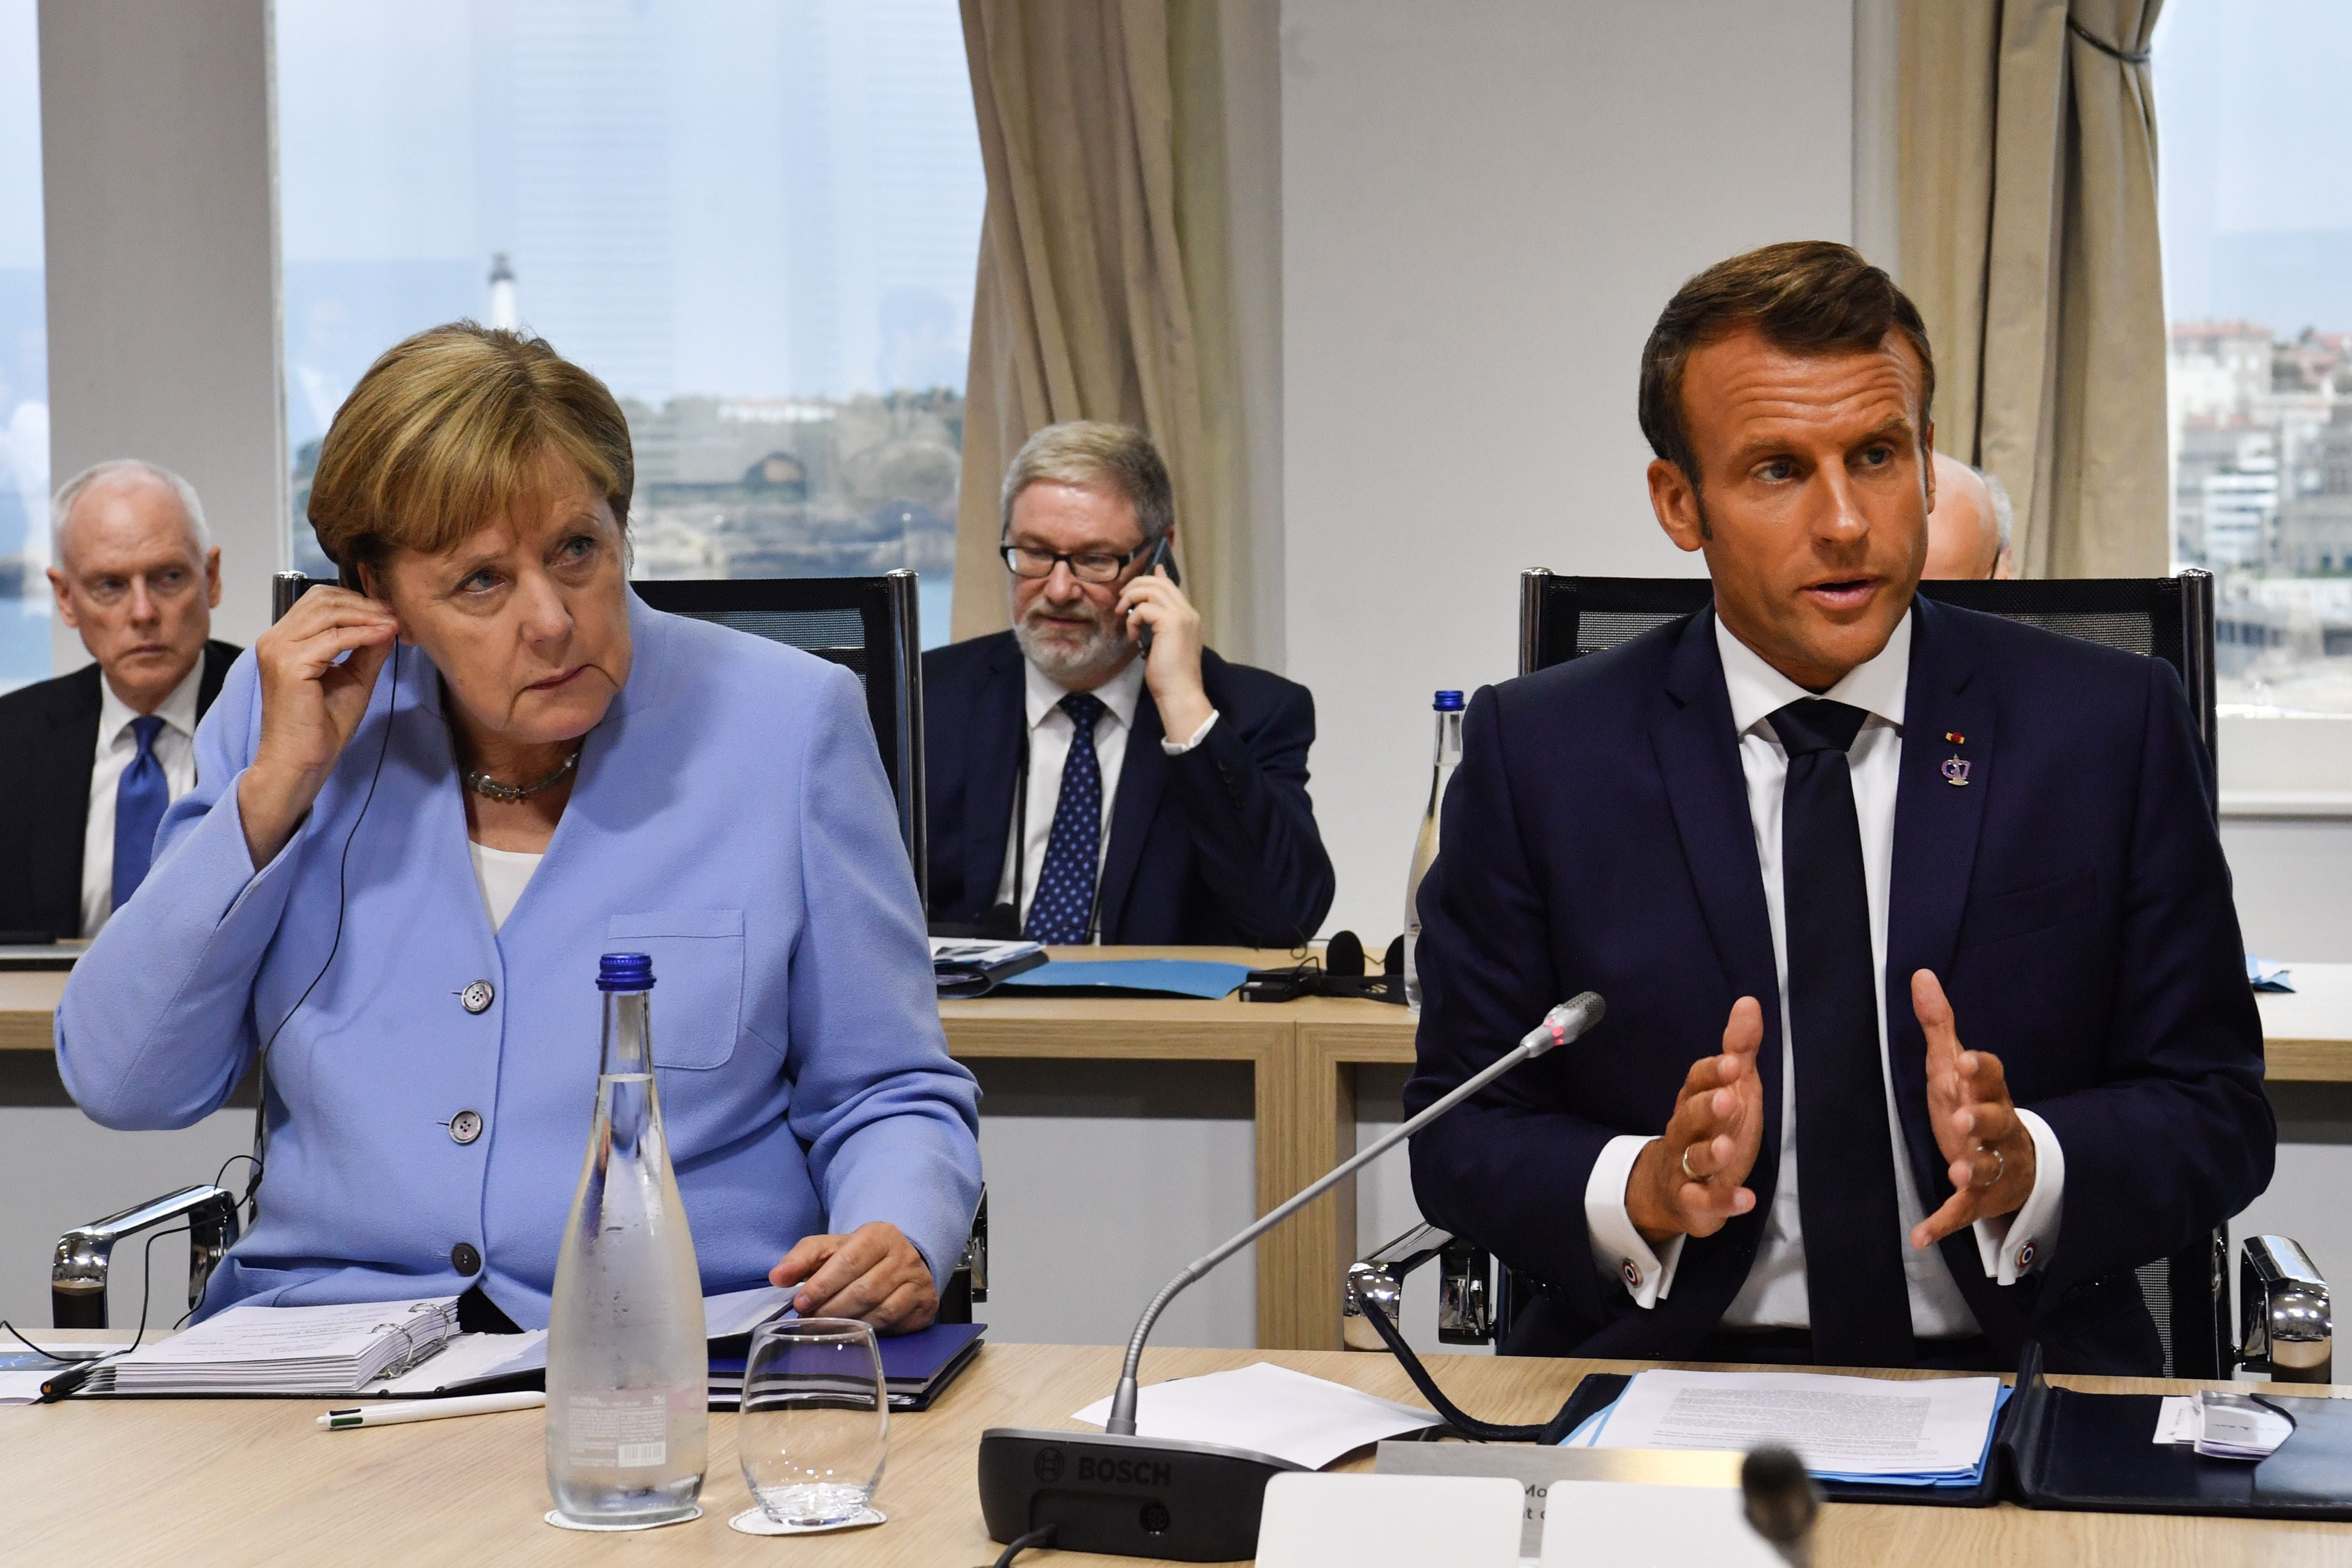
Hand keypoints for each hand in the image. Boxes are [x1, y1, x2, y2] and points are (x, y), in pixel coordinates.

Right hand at [237, 586, 400, 868]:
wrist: (302, 760)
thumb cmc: (323, 724)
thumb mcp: (353, 677)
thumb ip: (367, 648)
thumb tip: (390, 621)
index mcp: (283, 640)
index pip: (319, 600)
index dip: (357, 600)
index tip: (391, 610)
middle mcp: (274, 639)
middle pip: (323, 599)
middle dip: (365, 603)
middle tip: (397, 613)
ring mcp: (278, 650)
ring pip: (329, 613)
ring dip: (367, 615)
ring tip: (396, 623)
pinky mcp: (289, 665)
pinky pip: (334, 638)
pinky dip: (364, 633)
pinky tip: (386, 636)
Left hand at [769, 1221, 938, 1332]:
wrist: (899, 1262)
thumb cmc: (858, 1257)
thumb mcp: (829, 1249)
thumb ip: (802, 1258)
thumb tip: (777, 1276)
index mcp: (879, 1234)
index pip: (849, 1261)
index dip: (822, 1285)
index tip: (800, 1303)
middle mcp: (903, 1255)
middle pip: (864, 1289)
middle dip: (831, 1308)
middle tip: (809, 1320)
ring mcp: (917, 1280)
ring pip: (880, 1310)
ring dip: (848, 1322)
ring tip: (827, 1326)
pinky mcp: (926, 1303)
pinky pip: (895, 1323)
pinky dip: (869, 1330)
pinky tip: (854, 1330)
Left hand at [1116, 564, 1212, 741]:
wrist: (1179, 692)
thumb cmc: (1169, 675)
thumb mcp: (1162, 643)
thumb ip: (1157, 624)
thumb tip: (1142, 609)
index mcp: (1189, 617)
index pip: (1170, 586)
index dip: (1154, 576)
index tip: (1140, 574)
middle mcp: (1188, 612)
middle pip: (1159, 582)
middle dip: (1136, 585)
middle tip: (1122, 599)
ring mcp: (1182, 616)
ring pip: (1151, 589)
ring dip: (1131, 598)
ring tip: (1123, 614)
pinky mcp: (1171, 622)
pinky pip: (1144, 608)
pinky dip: (1133, 618)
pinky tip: (1132, 635)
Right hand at [1625, 997, 1766, 1241]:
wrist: (1672, 1188)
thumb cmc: (1711, 1129)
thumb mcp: (1731, 1087)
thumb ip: (1739, 1048)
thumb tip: (1749, 1002)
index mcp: (1695, 1101)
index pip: (1696, 1082)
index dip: (1712, 1073)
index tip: (1732, 1063)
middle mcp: (1686, 1132)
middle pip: (1688, 1117)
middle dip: (1706, 1107)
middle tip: (1727, 1099)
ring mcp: (1686, 1168)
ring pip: (1692, 1159)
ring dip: (1709, 1153)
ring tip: (1727, 1148)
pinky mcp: (1694, 1202)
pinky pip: (1704, 1202)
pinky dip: (1723, 1202)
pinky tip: (1745, 1199)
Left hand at [1909, 969, 2035, 1249]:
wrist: (2013, 1164)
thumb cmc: (1974, 1105)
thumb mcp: (1953, 1066)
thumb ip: (1939, 1025)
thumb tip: (1920, 974)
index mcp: (1990, 1093)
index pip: (1993, 1077)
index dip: (1983, 1069)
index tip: (1968, 1059)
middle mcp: (1996, 1129)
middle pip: (1997, 1120)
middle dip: (1982, 1118)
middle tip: (1965, 1117)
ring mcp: (1991, 1165)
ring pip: (1986, 1166)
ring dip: (1971, 1167)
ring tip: (1955, 1168)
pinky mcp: (1979, 1198)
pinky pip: (1962, 1212)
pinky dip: (1942, 1224)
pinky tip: (1920, 1236)